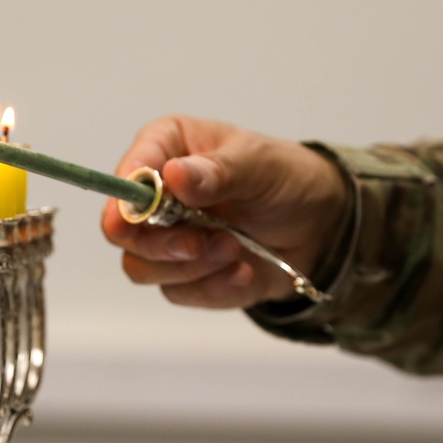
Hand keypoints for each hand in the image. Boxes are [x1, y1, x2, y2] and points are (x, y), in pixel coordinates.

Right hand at [101, 115, 348, 308]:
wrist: (319, 226)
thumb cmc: (284, 179)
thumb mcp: (260, 165)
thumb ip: (217, 171)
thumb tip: (173, 176)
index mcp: (166, 149)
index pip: (126, 176)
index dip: (123, 201)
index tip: (134, 221)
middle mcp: (157, 195)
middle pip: (123, 233)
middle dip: (165, 244)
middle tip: (204, 242)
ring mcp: (167, 239)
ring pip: (144, 269)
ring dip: (192, 267)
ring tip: (236, 249)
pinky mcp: (185, 276)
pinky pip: (178, 293)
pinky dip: (213, 287)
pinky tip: (244, 271)